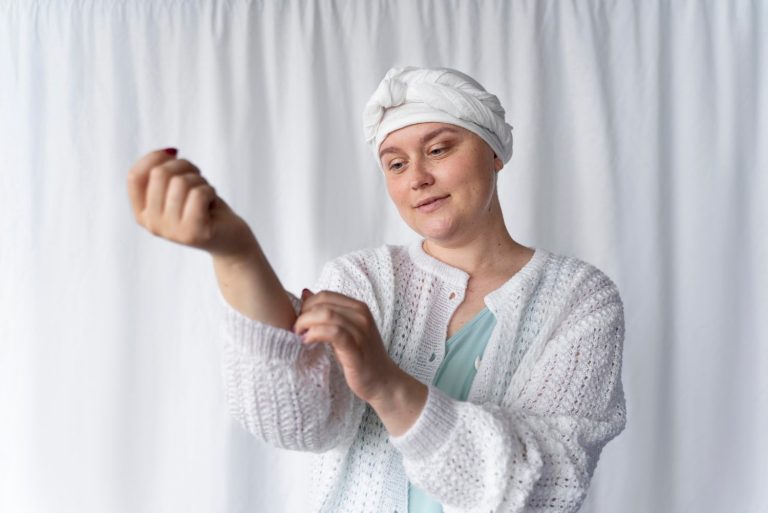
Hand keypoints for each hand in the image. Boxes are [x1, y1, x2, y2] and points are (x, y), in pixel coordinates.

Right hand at [127, 148, 253, 256]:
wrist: (230, 240)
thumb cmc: (204, 208)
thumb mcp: (178, 189)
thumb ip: (165, 174)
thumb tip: (168, 152)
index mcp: (143, 214)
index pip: (134, 177)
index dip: (153, 157)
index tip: (173, 154)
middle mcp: (152, 224)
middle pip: (159, 174)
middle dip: (184, 166)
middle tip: (198, 177)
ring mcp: (172, 231)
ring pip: (181, 182)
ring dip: (200, 180)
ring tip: (206, 194)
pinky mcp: (193, 233)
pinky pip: (198, 193)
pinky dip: (210, 190)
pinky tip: (212, 203)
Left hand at [294, 289, 399, 403]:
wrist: (382, 381)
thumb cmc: (361, 357)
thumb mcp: (344, 330)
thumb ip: (327, 313)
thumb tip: (305, 293)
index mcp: (358, 308)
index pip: (325, 295)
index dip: (306, 306)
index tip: (300, 321)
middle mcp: (361, 315)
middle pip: (323, 303)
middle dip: (303, 315)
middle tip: (296, 330)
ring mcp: (360, 330)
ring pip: (326, 315)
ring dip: (306, 324)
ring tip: (300, 336)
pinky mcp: (356, 347)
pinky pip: (333, 332)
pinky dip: (315, 334)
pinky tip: (307, 341)